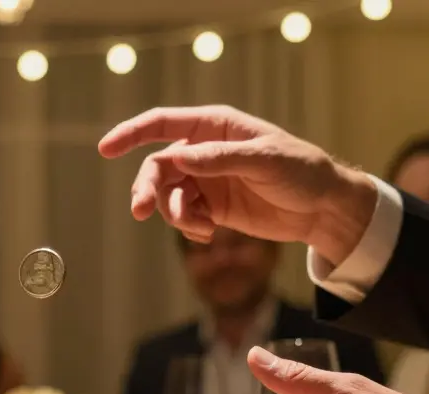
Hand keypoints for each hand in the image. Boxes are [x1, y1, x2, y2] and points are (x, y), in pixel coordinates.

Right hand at [97, 105, 376, 263]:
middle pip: (157, 167)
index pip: (163, 124)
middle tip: (142, 210)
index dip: (131, 134)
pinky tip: (211, 234)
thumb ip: (221, 158)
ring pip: (168, 196)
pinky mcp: (212, 208)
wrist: (323, 208)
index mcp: (215, 127)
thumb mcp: (264, 160)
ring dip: (175, 214)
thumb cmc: (300, 171)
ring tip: (202, 228)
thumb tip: (182, 158)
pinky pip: (184, 217)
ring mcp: (206, 180)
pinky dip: (190, 227)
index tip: (105, 148)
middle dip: (148, 189)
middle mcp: (204, 151)